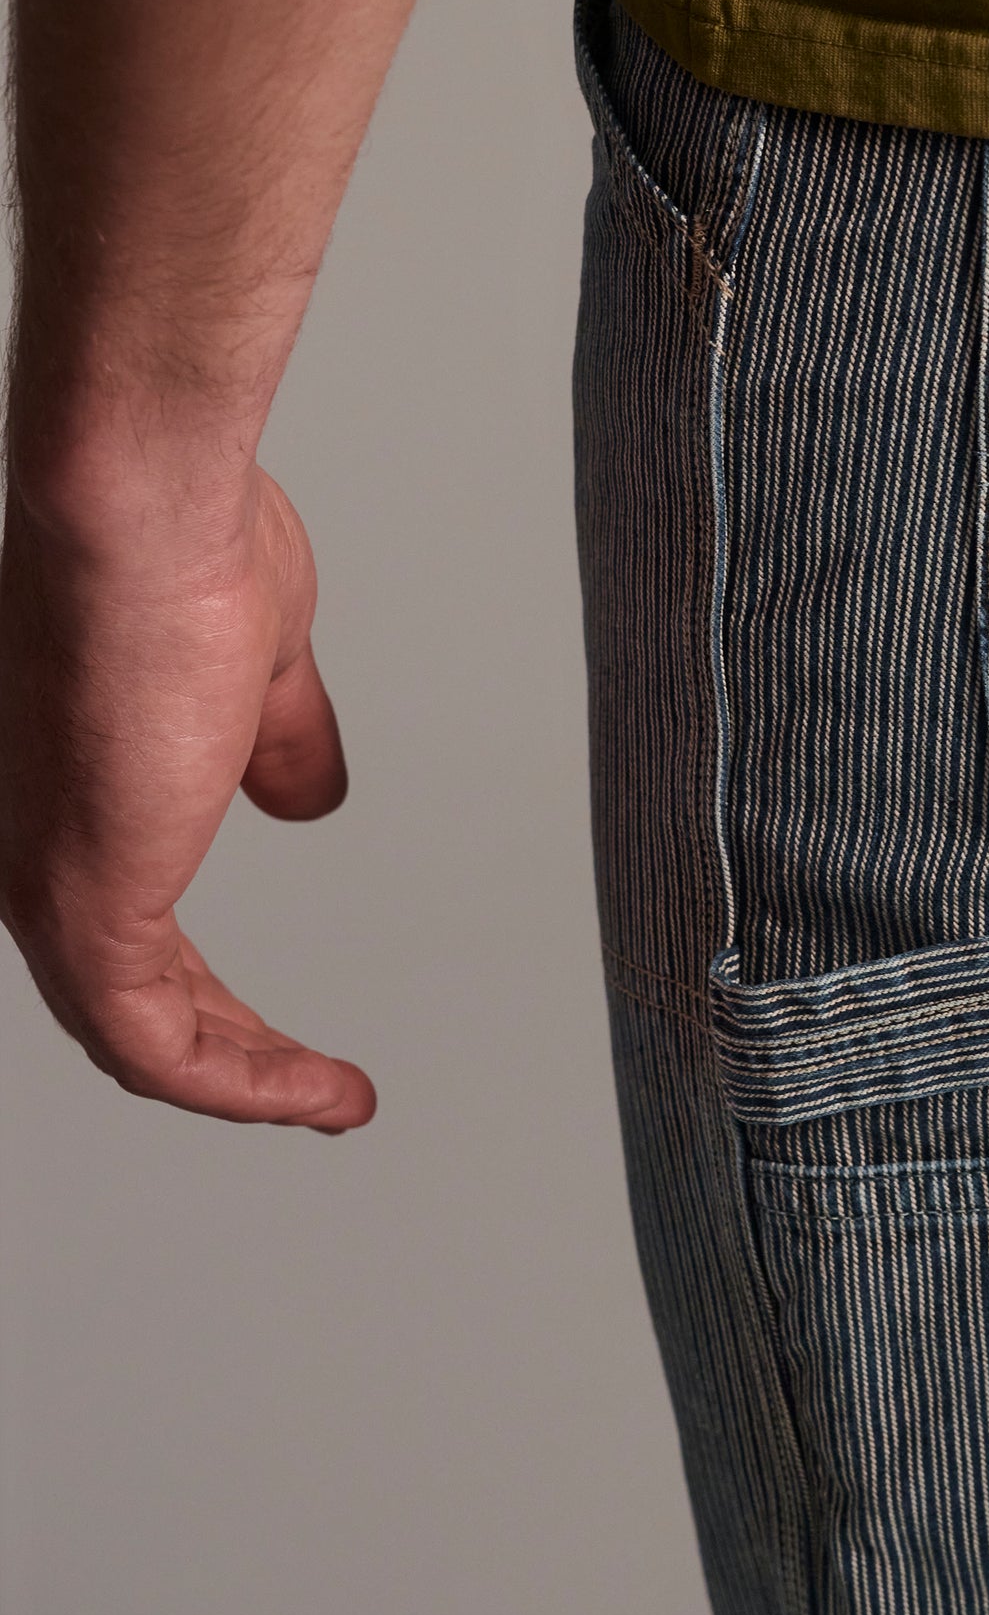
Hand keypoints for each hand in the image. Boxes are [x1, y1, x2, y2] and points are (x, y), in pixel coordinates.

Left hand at [0, 464, 375, 1129]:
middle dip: (233, 1051)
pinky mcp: (83, 906)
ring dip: (246, 1080)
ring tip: (331, 1102)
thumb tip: (306, 796)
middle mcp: (27, 847)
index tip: (290, 1034)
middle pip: (131, 997)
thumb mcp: (257, 671)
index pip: (128, 933)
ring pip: (137, 1036)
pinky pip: (155, 1045)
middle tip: (312, 1085)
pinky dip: (242, 1082)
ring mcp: (46, 882)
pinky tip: (316, 1090)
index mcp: (66, 792)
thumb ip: (274, 743)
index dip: (214, 994)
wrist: (144, 511)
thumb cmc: (181, 552)